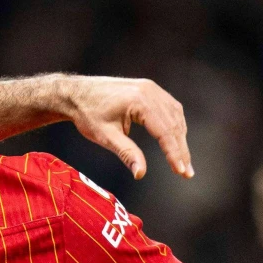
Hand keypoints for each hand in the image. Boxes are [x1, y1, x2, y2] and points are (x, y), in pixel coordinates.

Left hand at [60, 75, 192, 180]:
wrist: (75, 93)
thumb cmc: (87, 115)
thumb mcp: (105, 137)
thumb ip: (127, 154)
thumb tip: (141, 174)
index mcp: (140, 101)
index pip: (165, 131)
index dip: (174, 153)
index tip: (181, 172)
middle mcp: (150, 91)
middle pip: (174, 124)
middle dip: (181, 150)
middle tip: (187, 173)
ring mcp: (151, 88)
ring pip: (175, 116)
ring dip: (180, 139)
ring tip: (182, 162)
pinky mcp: (150, 89)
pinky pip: (169, 108)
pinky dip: (175, 126)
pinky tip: (176, 141)